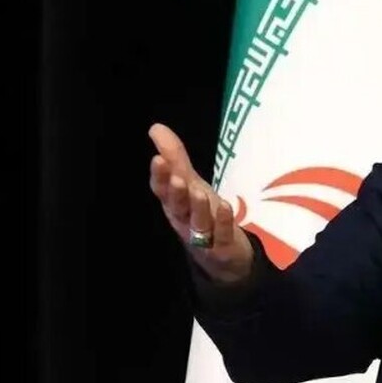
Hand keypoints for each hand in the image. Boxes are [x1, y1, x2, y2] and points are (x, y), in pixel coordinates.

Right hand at [148, 123, 253, 282]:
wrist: (222, 255)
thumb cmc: (202, 214)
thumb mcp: (189, 184)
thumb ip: (175, 158)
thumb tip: (155, 127)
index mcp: (174, 204)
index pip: (162, 190)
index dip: (160, 177)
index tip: (158, 159)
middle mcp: (184, 220)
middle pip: (177, 207)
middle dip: (175, 193)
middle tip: (176, 178)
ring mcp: (202, 236)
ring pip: (197, 222)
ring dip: (197, 208)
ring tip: (198, 192)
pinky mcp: (221, 247)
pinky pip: (221, 234)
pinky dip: (223, 221)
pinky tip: (226, 206)